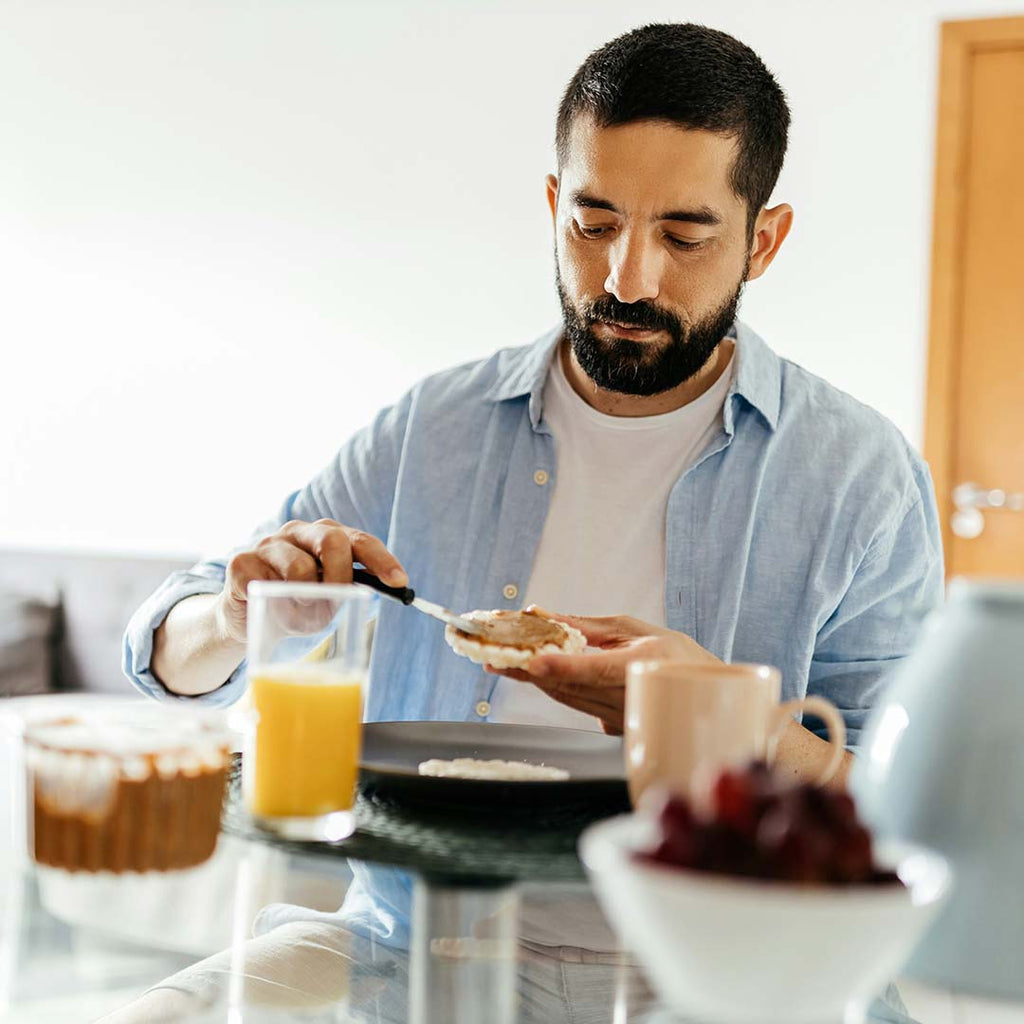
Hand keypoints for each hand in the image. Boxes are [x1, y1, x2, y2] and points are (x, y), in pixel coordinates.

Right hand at [215, 519, 406, 643]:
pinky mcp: (241, 562)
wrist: (247, 620)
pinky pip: (269, 584)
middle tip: (337, 601)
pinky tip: (274, 611)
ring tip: (300, 614)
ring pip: (301, 567)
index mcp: (325, 536)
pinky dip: (279, 608)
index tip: (399, 582)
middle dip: (342, 576)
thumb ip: (348, 591)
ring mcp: (268, 543)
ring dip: (307, 601)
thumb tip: (374, 594)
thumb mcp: (328, 599)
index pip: (359, 540)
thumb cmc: (295, 605)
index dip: (381, 560)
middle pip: (332, 540)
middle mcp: (298, 532)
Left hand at [488, 609, 720, 734]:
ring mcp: (619, 718)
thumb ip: (588, 626)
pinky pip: (574, 703)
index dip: (563, 666)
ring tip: (499, 661)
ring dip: (531, 678)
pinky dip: (552, 686)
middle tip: (492, 655)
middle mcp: (628, 698)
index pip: (595, 670)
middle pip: (568, 686)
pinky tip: (530, 672)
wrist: (703, 694)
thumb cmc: (673, 653)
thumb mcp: (634, 628)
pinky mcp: (611, 726)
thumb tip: (546, 617)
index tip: (534, 661)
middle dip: (526, 669)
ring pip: (565, 697)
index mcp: (640, 668)